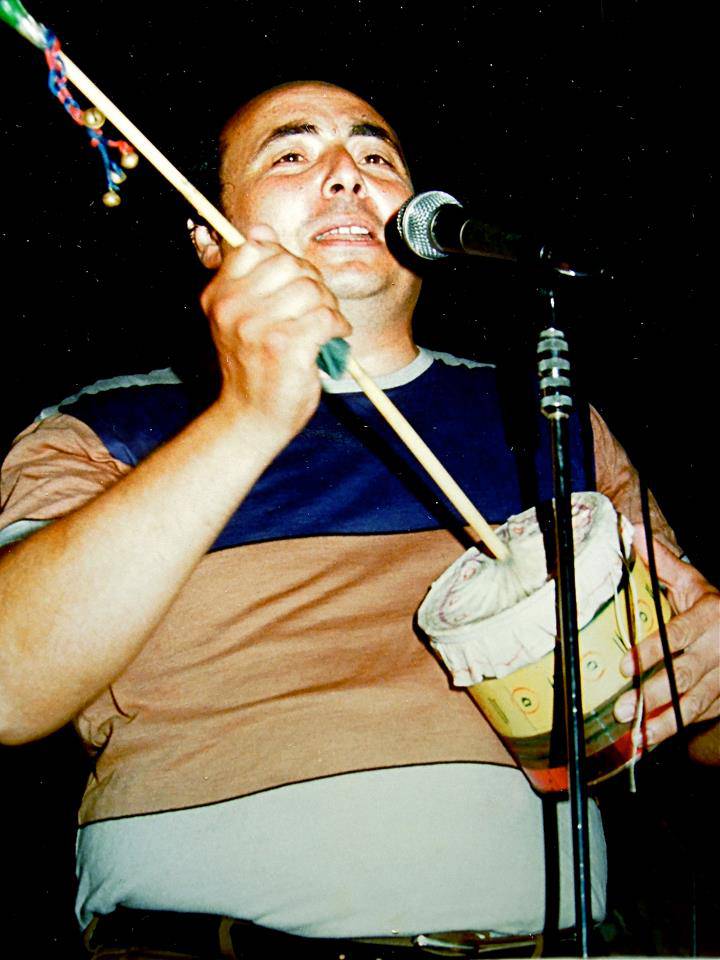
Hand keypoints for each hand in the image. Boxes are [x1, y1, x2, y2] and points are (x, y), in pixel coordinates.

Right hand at [200, 224, 351, 440]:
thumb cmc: (252, 367)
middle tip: (316, 307)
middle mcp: (233, 307)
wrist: (250, 418)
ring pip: (312, 289)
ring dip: (328, 305)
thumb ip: (250, 275)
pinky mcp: (286, 346)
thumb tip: (261, 230)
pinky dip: (339, 325)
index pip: (256, 246)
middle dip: (312, 282)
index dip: (283, 259)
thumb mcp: (238, 316)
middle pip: (290, 263)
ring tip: (324, 326)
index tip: (292, 283)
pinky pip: (326, 316)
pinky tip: (334, 336)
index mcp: (218, 295)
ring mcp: (258, 326)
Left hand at [613, 524, 719, 748]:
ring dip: (663, 723)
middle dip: (653, 695)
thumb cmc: (718, 606)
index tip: (626, 667)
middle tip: (623, 709)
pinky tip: (651, 744)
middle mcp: (718, 651)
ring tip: (637, 738)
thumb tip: (632, 530)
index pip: (676, 638)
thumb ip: (663, 563)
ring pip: (694, 705)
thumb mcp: (695, 583)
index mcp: (708, 619)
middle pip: (685, 677)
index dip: (651, 654)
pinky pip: (699, 717)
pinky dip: (674, 731)